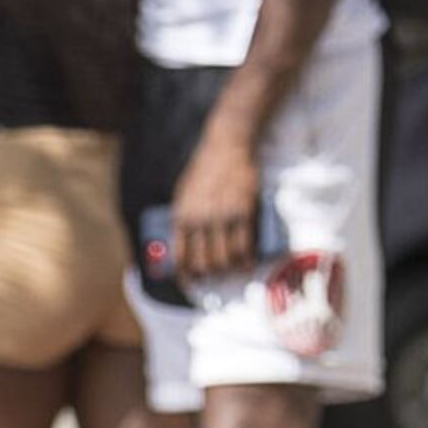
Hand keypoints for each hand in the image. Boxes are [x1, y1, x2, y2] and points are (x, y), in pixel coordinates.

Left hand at [170, 131, 263, 283]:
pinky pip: (244, 246)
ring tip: (233, 268)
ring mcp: (223, 217)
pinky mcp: (243, 212)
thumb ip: (183, 217)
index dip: (186, 275)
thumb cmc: (204, 170)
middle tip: (216, 274)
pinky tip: (247, 263)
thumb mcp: (183, 193)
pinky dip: (246, 260)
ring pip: (225, 259)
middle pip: (205, 263)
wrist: (226, 146)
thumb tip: (184, 244)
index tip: (191, 281)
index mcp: (181, 215)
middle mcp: (201, 219)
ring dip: (230, 269)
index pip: (180, 257)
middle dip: (211, 274)